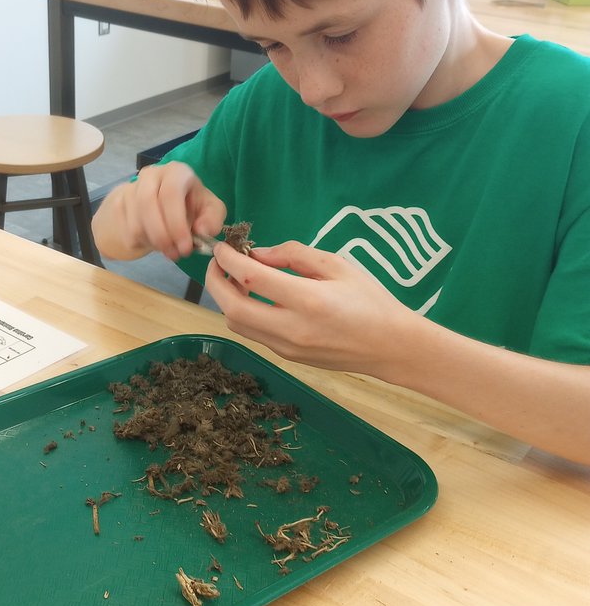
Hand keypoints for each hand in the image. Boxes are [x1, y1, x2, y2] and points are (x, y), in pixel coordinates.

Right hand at [93, 161, 225, 261]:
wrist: (160, 202)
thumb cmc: (189, 204)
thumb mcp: (210, 209)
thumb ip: (213, 219)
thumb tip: (202, 230)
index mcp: (176, 172)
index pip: (170, 193)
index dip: (176, 223)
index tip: (185, 247)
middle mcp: (151, 175)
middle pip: (147, 205)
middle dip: (162, 236)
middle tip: (175, 254)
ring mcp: (131, 188)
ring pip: (136, 222)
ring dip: (154, 243)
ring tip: (169, 250)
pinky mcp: (119, 204)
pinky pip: (127, 231)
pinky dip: (143, 243)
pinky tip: (155, 242)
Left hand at [205, 239, 418, 375]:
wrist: (391, 347)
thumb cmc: (370, 300)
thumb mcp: (337, 265)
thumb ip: (294, 255)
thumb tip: (258, 253)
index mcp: (307, 300)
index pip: (251, 277)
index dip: (228, 260)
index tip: (222, 248)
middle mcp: (291, 328)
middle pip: (231, 308)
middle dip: (215, 283)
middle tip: (218, 264)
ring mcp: (287, 348)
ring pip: (237, 324)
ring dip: (227, 300)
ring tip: (237, 279)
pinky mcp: (287, 358)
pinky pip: (254, 334)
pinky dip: (244, 313)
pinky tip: (256, 298)